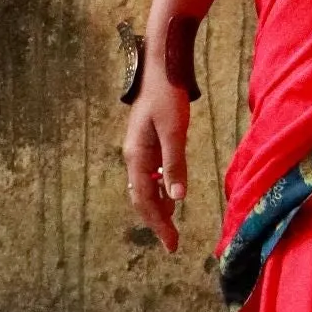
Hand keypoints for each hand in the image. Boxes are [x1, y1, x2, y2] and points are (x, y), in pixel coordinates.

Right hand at [124, 71, 190, 253]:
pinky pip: (151, 174)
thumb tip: (177, 198)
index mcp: (137, 156)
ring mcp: (140, 150)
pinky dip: (160, 189)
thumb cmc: (167, 96)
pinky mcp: (148, 142)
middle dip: (156, 222)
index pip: (145, 200)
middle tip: (173, 243)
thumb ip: (175, 162)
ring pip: (145, 187)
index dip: (158, 224)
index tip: (171, 244)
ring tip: (172, 226)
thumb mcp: (174, 130)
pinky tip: (171, 195)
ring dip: (158, 208)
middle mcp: (134, 156)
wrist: (161, 68)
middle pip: (142, 198)